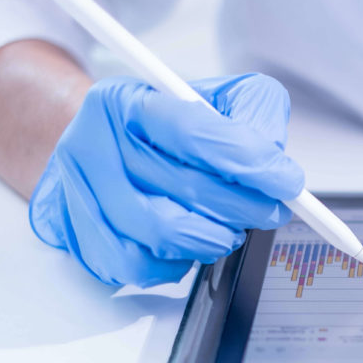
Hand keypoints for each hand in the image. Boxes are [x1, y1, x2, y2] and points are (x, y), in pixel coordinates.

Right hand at [29, 73, 304, 285]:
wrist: (96, 145)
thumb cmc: (163, 125)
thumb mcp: (214, 97)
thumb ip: (254, 113)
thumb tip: (276, 160)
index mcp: (128, 101)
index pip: (196, 132)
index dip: (251, 162)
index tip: (287, 183)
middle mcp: (95, 143)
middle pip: (186, 187)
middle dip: (245, 206)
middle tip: (271, 211)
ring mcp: (79, 193)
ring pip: (163, 232)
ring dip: (214, 238)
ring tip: (231, 229)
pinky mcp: (76, 235)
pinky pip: (137, 265)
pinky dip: (176, 262)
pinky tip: (189, 244)